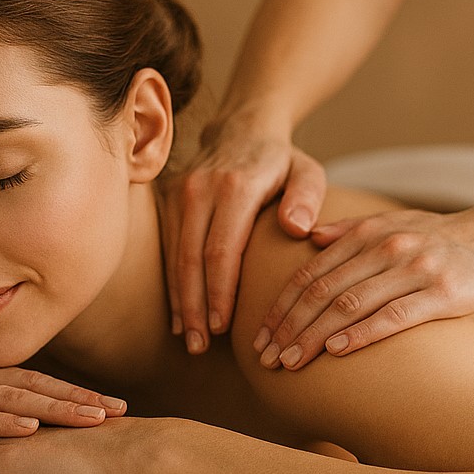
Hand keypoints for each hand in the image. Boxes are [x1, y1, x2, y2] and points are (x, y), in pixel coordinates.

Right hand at [0, 356, 127, 444]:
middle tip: (121, 411)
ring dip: (54, 407)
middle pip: (33, 385)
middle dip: (78, 398)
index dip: (71, 392)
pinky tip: (28, 427)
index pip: (30, 382)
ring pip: (11, 396)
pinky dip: (0, 420)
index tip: (109, 405)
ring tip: (93, 419)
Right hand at [163, 112, 327, 353]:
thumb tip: (298, 229)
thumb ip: (307, 198)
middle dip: (194, 307)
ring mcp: (179, 193)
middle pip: (192, 258)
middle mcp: (200, 188)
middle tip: (200, 346)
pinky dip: (173, 284)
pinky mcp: (167, 199)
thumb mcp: (307, 171)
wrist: (241, 126)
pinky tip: (179, 315)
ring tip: (189, 339)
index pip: (221, 248)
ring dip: (180, 301)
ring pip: (175, 257)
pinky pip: (168, 249)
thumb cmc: (281, 160)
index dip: (219, 291)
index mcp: (236, 185)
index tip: (223, 327)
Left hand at [255, 207, 473, 369]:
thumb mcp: (394, 223)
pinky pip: (392, 315)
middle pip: (322, 291)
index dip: (280, 306)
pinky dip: (360, 333)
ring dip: (314, 336)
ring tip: (291, 363)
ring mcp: (413, 269)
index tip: (258, 336)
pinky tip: (337, 352)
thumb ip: (350, 230)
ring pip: (350, 304)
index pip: (310, 273)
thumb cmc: (443, 237)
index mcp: (368, 234)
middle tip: (266, 358)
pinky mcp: (440, 292)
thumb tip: (308, 237)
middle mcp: (385, 248)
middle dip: (288, 326)